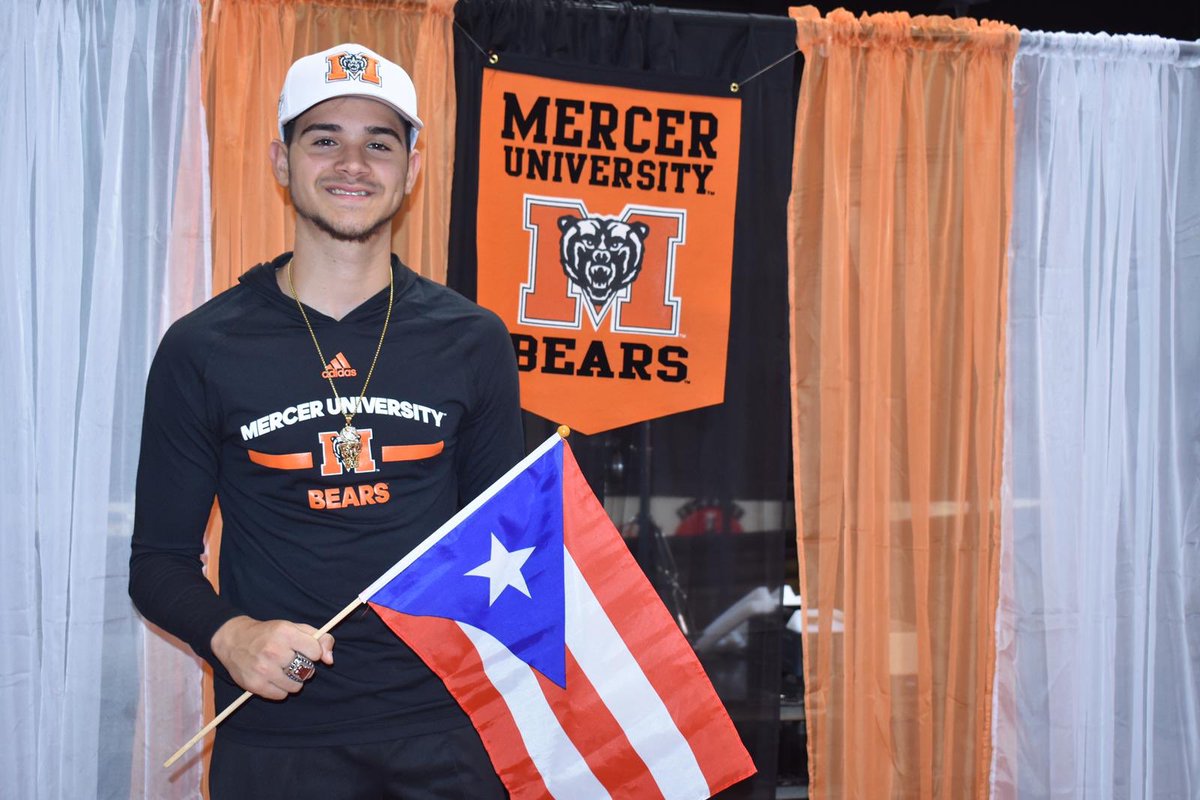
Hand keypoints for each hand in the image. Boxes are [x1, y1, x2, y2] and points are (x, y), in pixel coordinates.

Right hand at [210, 616, 334, 699]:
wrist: (234, 640)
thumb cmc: (269, 633)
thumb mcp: (294, 627)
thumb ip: (319, 639)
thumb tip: (329, 660)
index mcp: (285, 633)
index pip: (315, 651)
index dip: (313, 652)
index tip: (306, 650)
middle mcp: (274, 651)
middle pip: (307, 670)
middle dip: (304, 667)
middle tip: (293, 661)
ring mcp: (263, 669)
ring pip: (296, 686)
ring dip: (294, 680)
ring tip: (283, 671)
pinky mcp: (255, 684)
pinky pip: (281, 695)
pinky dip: (281, 689)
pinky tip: (273, 678)